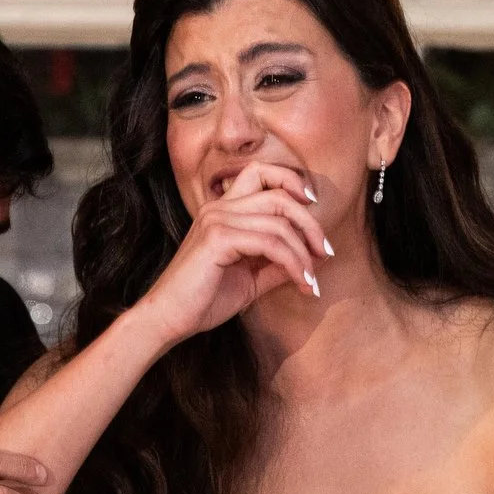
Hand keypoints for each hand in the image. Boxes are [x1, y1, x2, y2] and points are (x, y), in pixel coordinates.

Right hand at [133, 162, 331, 347]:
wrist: (168, 319)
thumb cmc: (204, 300)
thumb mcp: (250, 279)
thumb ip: (279, 264)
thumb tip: (317, 256)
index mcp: (222, 209)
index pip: (261, 173)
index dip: (291, 181)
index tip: (313, 206)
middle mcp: (218, 207)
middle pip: (279, 195)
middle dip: (310, 223)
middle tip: (325, 252)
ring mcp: (217, 219)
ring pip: (279, 223)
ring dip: (304, 254)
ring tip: (312, 282)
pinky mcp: (218, 238)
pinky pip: (271, 243)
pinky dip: (293, 263)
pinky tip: (302, 284)